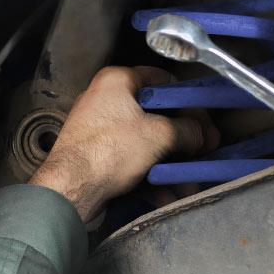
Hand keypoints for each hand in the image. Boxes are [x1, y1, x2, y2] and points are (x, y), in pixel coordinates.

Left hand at [29, 66, 217, 221]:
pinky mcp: (97, 155)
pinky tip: (166, 192)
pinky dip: (150, 175)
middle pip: (155, 114)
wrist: (70, 190)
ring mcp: (99, 129)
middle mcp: (104, 100)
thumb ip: (189, 131)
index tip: (203, 119)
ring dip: (168, 163)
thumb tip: (204, 135)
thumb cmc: (106, 152)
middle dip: (180, 138)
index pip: (162, 80)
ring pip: (145, 142)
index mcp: (116, 81)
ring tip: (187, 180)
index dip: (187, 100)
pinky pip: (131, 161)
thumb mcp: (160, 136)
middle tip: (200, 149)